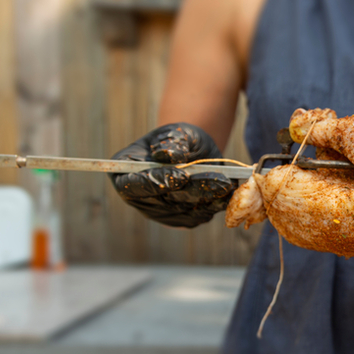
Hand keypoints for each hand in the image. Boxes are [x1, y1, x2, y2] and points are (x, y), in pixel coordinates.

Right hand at [109, 123, 237, 227]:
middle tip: (219, 181)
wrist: (194, 153)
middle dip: (194, 190)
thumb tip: (168, 156)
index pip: (133, 186)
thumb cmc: (178, 141)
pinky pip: (198, 216)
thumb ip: (172, 142)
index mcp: (125, 174)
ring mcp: (161, 212)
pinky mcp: (181, 219)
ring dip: (209, 198)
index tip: (180, 176)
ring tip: (228, 184)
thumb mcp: (176, 133)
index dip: (156, 182)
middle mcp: (140, 198)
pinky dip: (214, 206)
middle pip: (165, 201)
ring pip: (186, 210)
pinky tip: (227, 193)